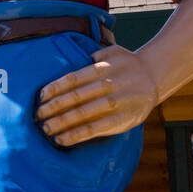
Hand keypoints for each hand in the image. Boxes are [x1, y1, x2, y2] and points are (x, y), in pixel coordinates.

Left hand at [35, 45, 158, 146]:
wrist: (155, 76)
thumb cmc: (125, 65)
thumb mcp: (113, 52)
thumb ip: (93, 55)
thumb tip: (69, 57)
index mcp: (104, 68)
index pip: (74, 78)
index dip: (55, 88)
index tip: (40, 97)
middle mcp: (110, 84)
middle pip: (76, 97)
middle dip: (53, 107)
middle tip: (36, 115)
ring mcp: (118, 103)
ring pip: (84, 114)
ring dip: (61, 123)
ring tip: (45, 129)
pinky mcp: (123, 120)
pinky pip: (96, 129)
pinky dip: (77, 135)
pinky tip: (61, 139)